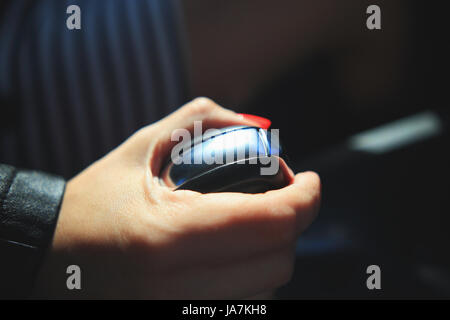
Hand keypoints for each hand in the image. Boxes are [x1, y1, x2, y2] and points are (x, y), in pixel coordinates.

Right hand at [33, 98, 320, 298]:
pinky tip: (238, 253)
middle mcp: (175, 286)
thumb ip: (202, 121)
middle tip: (284, 197)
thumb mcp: (141, 148)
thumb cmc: (94, 200)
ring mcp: (178, 312)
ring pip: (267, 287)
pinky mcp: (180, 319)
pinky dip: (254, 276)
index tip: (310, 181)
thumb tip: (259, 126)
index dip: (305, 198)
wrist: (52, 256)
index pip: (269, 223)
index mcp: (166, 236)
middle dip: (293, 223)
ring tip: (258, 223)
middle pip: (278, 260)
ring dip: (275, 251)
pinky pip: (245, 304)